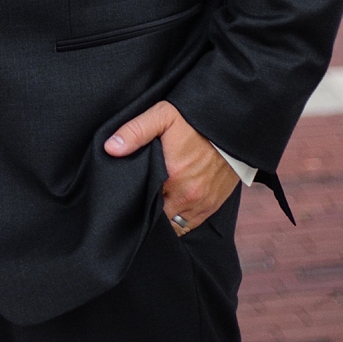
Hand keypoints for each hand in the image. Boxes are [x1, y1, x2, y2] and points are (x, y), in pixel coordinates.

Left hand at [104, 98, 240, 234]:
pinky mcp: (213, 205)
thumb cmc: (196, 121)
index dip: (134, 203)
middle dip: (148, 213)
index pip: (143, 205)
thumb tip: (110, 148)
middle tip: (140, 200)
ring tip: (155, 205)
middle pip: (158, 219)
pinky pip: (191, 225)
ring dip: (164, 218)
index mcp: (172, 178)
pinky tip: (172, 208)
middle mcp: (187, 197)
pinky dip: (180, 220)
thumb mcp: (164, 116)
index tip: (129, 196)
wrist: (232, 124)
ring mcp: (202, 204)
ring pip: (174, 225)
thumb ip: (135, 131)